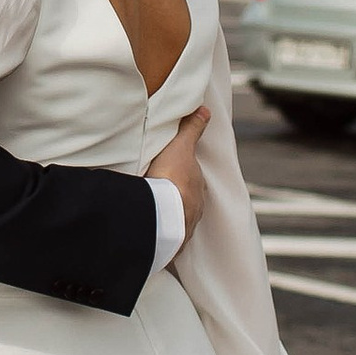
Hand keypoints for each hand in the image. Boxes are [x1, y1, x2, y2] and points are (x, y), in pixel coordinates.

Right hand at [147, 102, 208, 242]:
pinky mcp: (169, 244)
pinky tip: (150, 237)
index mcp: (198, 188)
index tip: (173, 176)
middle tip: (160, 196)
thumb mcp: (180, 146)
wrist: (164, 213)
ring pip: (176, 222)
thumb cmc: (173, 178)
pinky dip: (159, 238)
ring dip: (167, 220)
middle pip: (186, 203)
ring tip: (153, 217)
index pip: (193, 181)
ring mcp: (183, 228)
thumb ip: (191, 129)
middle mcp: (194, 209)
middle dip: (176, 200)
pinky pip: (165, 240)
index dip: (184, 177)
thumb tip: (205, 110)